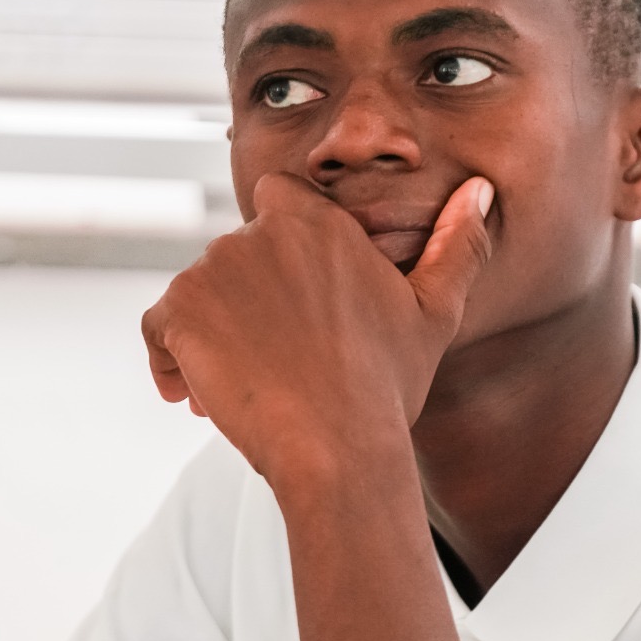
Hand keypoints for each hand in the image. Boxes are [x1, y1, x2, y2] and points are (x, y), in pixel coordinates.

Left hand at [140, 172, 492, 485]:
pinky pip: (160, 330)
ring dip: (211, 336)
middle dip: (246, 304)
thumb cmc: (386, 388)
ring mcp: (213, 271)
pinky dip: (171, 360)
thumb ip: (457, 244)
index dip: (279, 244)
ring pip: (198, 296)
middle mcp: (259, 234)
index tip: (290, 299)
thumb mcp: (434, 313)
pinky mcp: (179, 311)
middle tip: (274, 364)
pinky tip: (199, 397)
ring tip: (243, 389)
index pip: (278, 198)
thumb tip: (480, 190)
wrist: (337, 450)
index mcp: (317, 223)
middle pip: (236, 258)